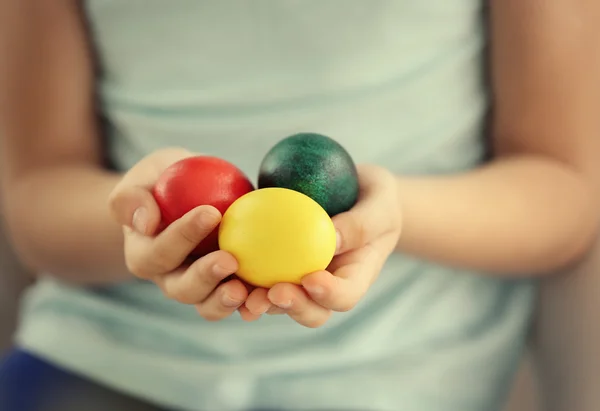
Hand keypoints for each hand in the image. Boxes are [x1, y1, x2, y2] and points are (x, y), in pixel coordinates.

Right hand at [108, 148, 248, 320]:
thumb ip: (132, 196)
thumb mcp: (145, 175)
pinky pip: (239, 302)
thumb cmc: (165, 179)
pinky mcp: (227, 287)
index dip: (182, 237)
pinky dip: (252, 303)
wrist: (191, 193)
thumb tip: (144, 222)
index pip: (159, 252)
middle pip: (183, 289)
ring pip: (209, 305)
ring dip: (227, 301)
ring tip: (247, 290)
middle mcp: (170, 279)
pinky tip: (268, 296)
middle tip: (230, 260)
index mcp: (144, 255)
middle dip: (205, 278)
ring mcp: (200, 288)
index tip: (210, 213)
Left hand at [243, 164, 401, 326]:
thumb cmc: (377, 199)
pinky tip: (225, 261)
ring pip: (280, 301)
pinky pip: (260, 275)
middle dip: (293, 308)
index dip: (328, 296)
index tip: (312, 279)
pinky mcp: (278, 265)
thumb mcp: (380, 203)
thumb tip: (331, 237)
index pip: (345, 296)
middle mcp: (328, 286)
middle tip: (275, 291)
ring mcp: (301, 279)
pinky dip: (243, 275)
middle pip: (312, 311)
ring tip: (242, 290)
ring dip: (261, 301)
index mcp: (356, 277)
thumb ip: (361, 223)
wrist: (359, 194)